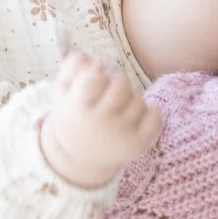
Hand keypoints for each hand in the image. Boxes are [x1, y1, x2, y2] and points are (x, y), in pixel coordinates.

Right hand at [40, 52, 161, 187]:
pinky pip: (155, 116)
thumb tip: (95, 62)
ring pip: (138, 99)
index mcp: (78, 109)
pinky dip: (150, 113)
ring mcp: (120, 136)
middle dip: (116, 84)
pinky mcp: (138, 145)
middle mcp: (100, 124)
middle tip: (107, 95)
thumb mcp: (62, 90)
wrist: (80, 157)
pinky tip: (135, 118)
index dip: (97, 72)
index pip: (95, 77)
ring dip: (130, 100)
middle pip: (121, 83)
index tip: (95, 77)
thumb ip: (72, 67)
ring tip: (118, 110)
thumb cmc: (73, 114)